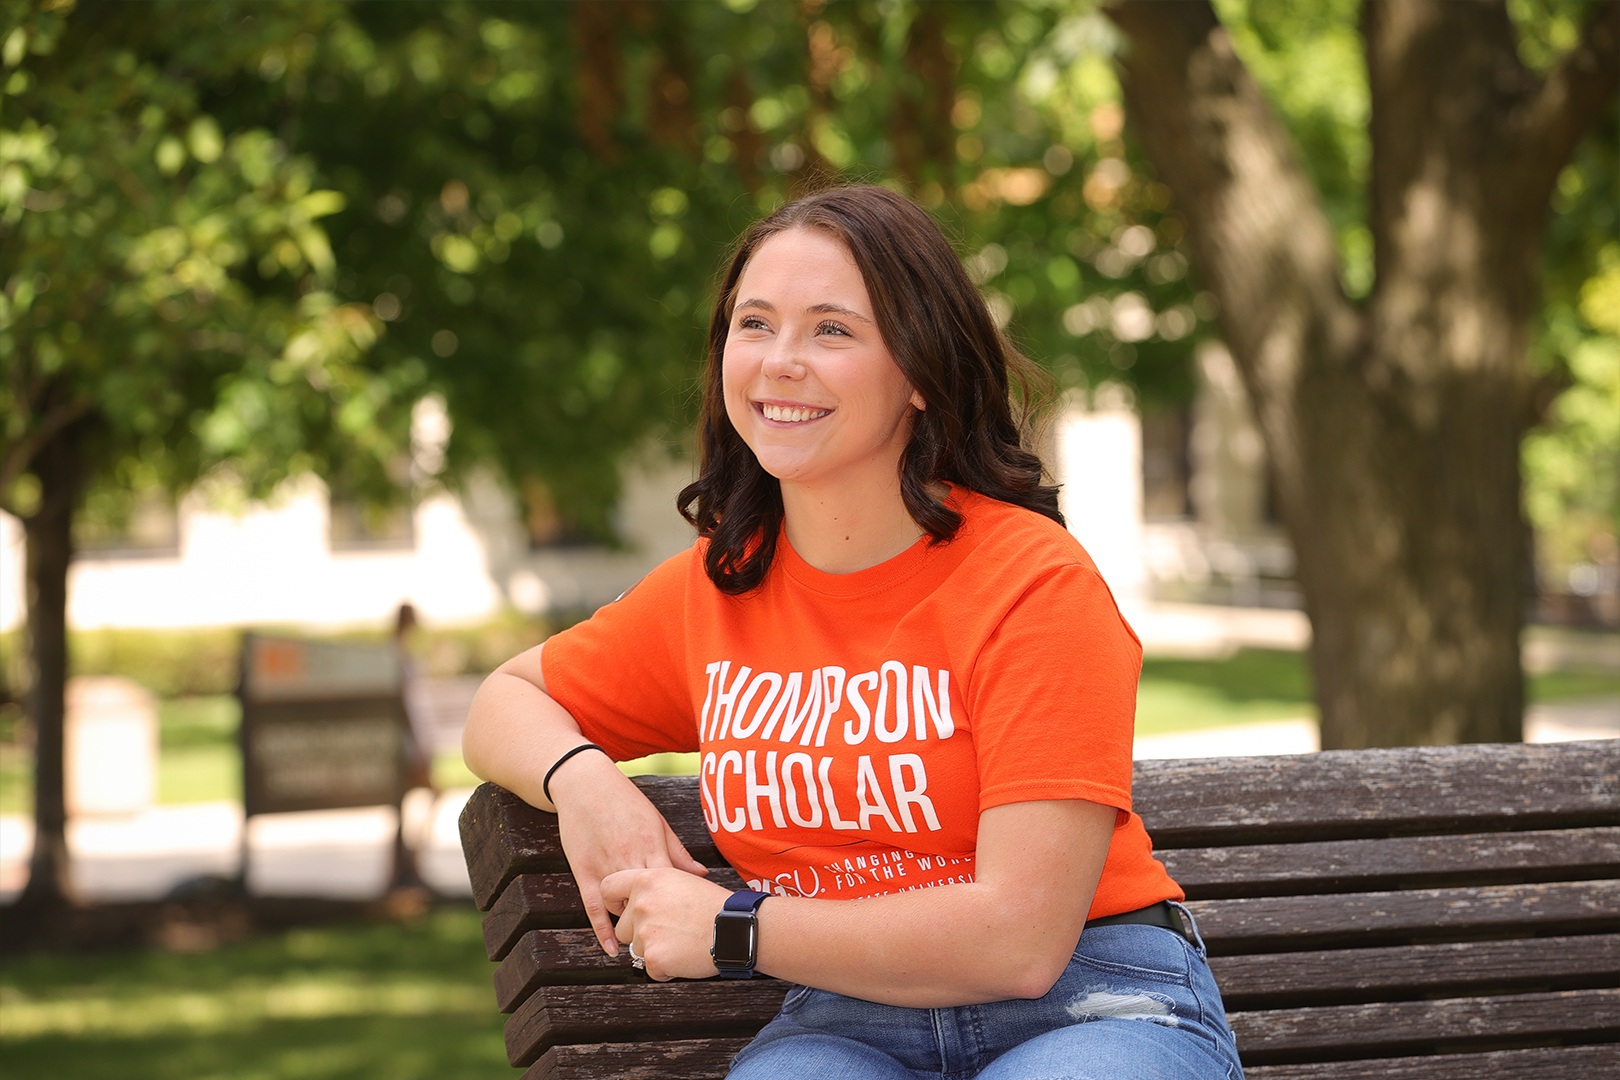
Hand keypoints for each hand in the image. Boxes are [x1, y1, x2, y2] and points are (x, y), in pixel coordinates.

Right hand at [552, 761, 708, 955]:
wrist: (585, 784)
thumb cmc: (625, 801)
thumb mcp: (657, 821)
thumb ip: (677, 851)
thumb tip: (701, 874)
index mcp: (652, 846)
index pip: (674, 885)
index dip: (684, 905)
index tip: (695, 921)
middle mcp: (630, 858)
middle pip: (650, 900)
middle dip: (662, 919)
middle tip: (673, 938)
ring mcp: (606, 867)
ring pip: (623, 907)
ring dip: (634, 923)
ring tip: (647, 939)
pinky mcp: (584, 872)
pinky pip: (594, 907)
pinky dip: (603, 930)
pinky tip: (612, 949)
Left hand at [602, 867, 732, 980]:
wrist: (735, 929)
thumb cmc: (713, 905)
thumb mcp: (681, 880)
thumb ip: (653, 886)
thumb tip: (634, 896)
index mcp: (648, 880)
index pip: (608, 888)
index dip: (613, 901)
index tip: (623, 909)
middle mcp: (642, 904)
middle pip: (622, 928)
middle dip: (640, 934)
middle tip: (669, 931)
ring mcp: (646, 932)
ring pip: (636, 950)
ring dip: (654, 951)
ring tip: (681, 941)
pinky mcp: (653, 958)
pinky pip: (650, 969)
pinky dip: (666, 969)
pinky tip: (684, 955)